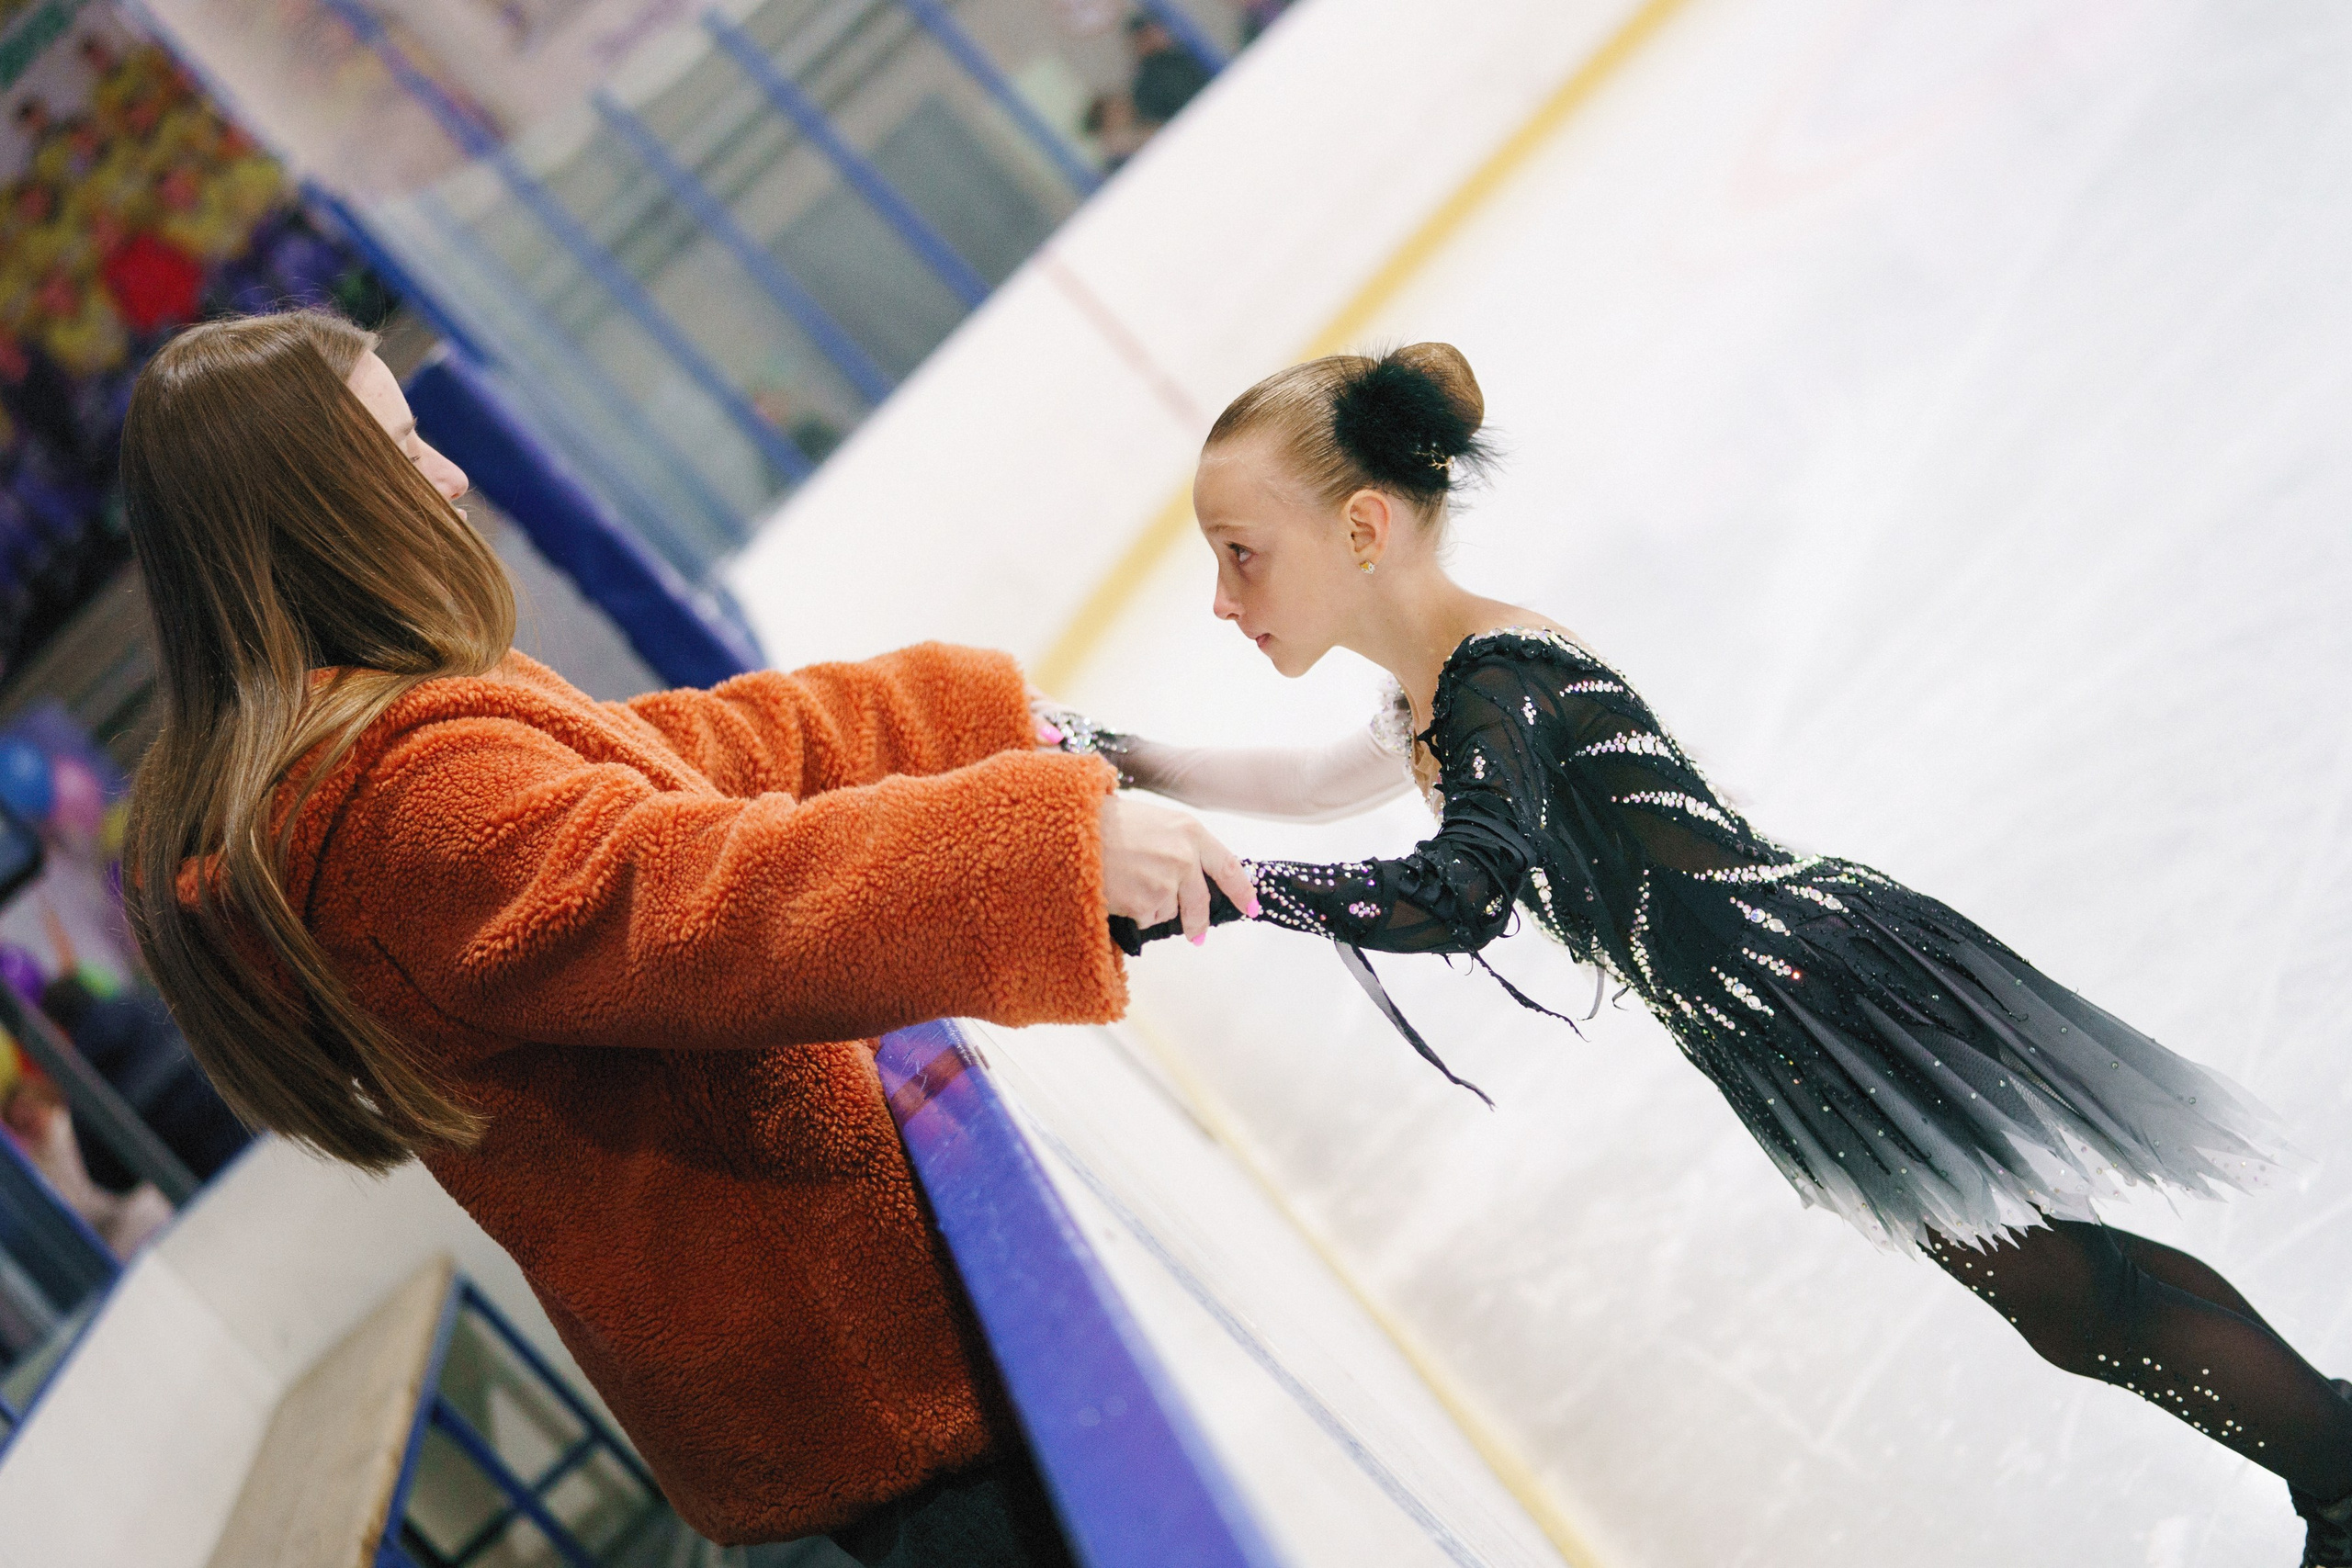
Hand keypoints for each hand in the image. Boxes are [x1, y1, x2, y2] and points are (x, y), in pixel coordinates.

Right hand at [1097, 793, 1258, 943]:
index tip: (1251, 906)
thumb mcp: (1154, 822)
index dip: (1242, 890)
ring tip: (1126, 883)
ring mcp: (1167, 883)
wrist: (1073, 831)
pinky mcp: (1146, 904)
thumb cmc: (1107, 822)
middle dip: (1198, 922)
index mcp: (1190, 832)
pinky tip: (1118, 891)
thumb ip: (1178, 844)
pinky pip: (1146, 919)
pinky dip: (1133, 912)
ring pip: (1169, 911)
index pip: (1228, 866)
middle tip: (1196, 934)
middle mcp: (1185, 858)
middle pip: (1202, 901)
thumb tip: (1192, 873)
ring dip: (1151, 906)